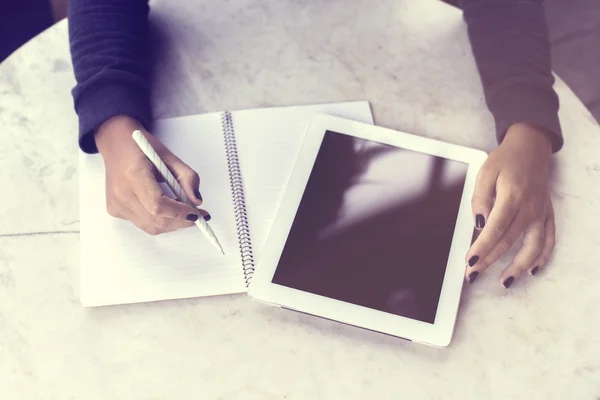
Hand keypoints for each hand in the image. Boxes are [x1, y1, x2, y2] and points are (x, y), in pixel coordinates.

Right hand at [95, 115, 207, 234]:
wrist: (116, 145)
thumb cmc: (143, 148)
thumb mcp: (170, 156)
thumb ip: (187, 177)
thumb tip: (197, 202)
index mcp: (134, 175)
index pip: (158, 205)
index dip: (180, 213)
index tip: (197, 214)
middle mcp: (121, 193)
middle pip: (156, 221)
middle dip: (181, 222)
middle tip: (197, 216)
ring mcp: (116, 204)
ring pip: (151, 227)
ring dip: (172, 223)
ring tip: (182, 210)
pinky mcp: (115, 210)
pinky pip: (143, 223)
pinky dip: (159, 219)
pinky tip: (164, 207)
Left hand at [465, 122, 554, 287]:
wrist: (530, 147)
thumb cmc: (505, 160)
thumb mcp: (485, 172)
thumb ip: (480, 198)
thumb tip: (478, 222)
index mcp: (511, 198)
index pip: (494, 230)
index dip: (481, 249)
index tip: (470, 263)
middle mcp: (528, 209)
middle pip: (508, 242)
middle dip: (489, 262)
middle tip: (473, 276)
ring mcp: (540, 213)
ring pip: (531, 247)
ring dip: (518, 267)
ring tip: (505, 282)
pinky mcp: (546, 214)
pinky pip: (549, 239)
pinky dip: (542, 257)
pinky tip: (532, 270)